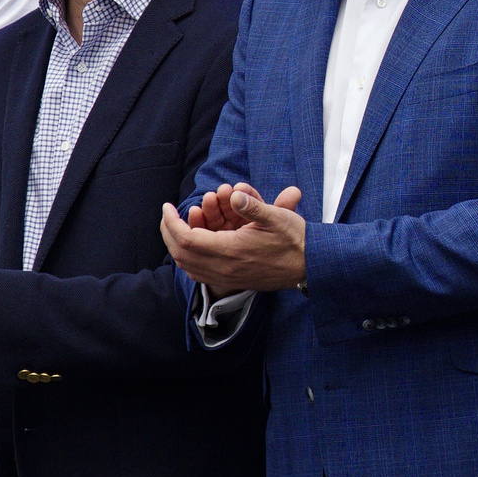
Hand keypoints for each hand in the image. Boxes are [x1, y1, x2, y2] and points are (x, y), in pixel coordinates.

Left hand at [161, 185, 304, 292]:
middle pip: (181, 254)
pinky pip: (199, 274)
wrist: (310, 267)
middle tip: (166, 215)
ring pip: (188, 267)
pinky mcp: (233, 282)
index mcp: (231, 251)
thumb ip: (252, 206)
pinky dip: (188, 260)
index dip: (172, 223)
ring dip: (176, 247)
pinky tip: (191, 247)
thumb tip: (234, 194)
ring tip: (174, 228)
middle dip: (168, 233)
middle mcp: (225, 268)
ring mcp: (228, 278)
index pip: (187, 239)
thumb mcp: (277, 217)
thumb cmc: (295, 240)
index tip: (167, 207)